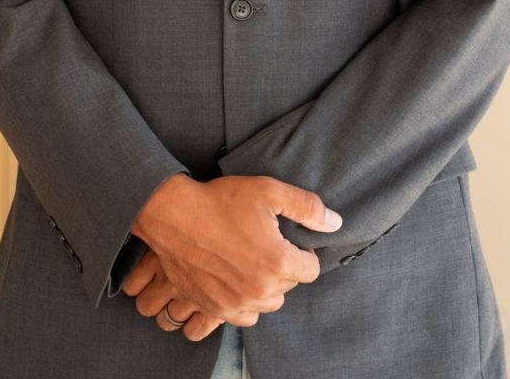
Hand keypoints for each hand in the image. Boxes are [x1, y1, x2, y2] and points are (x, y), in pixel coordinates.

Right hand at [127, 174, 342, 326]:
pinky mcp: (214, 309)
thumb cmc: (220, 201)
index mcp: (277, 263)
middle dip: (283, 268)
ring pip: (267, 304)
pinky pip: (242, 318)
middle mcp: (259, 290)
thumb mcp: (268, 191)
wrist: (174, 215)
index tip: (289, 240)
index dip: (303, 252)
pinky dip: (243, 304)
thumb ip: (307, 207)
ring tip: (251, 262)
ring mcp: (235, 303)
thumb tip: (335, 223)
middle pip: (289, 288)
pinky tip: (236, 282)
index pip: (311, 270)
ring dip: (265, 287)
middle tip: (265, 244)